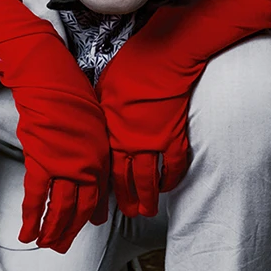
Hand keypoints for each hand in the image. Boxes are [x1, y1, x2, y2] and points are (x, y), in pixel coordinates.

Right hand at [5, 42, 112, 250]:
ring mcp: (64, 168)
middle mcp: (86, 169)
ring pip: (59, 209)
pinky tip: (27, 232)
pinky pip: (35, 197)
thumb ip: (95, 154)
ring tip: (45, 245)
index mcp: (101, 159)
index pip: (98, 195)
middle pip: (79, 209)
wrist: (54, 85)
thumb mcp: (96, 127)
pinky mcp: (41, 164)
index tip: (90, 225)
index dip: (92, 214)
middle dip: (70, 230)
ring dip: (52, 231)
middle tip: (62, 247)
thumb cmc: (75, 98)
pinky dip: (30, 217)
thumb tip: (91, 176)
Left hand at [98, 0, 215, 215]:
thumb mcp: (103, 89)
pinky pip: (174, 165)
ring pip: (150, 179)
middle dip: (127, 200)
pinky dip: (172, 178)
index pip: (106, 168)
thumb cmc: (130, 66)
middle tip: (129, 213)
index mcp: (110, 132)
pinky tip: (169, 186)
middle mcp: (130, 142)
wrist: (161, 56)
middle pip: (128, 180)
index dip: (104, 188)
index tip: (101, 201)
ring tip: (148, 211)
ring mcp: (154, 141)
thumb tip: (95, 124)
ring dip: (149, 197)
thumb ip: (101, 114)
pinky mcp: (174, 135)